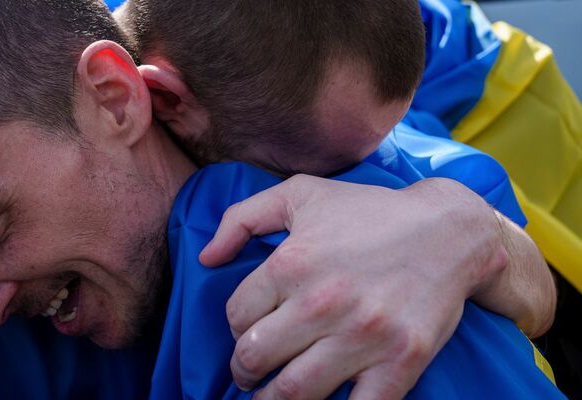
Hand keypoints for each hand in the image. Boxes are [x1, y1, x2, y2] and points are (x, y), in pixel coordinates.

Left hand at [200, 175, 511, 399]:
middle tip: (248, 372)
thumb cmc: (369, 210)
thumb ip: (242, 218)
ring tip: (269, 397)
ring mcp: (362, 337)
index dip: (235, 326)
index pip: (236, 316)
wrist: (450, 231)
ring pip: (293, 392)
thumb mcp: (300, 194)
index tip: (247, 329)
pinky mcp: (400, 362)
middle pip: (255, 357)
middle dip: (243, 370)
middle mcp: (322, 303)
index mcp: (291, 264)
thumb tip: (205, 257)